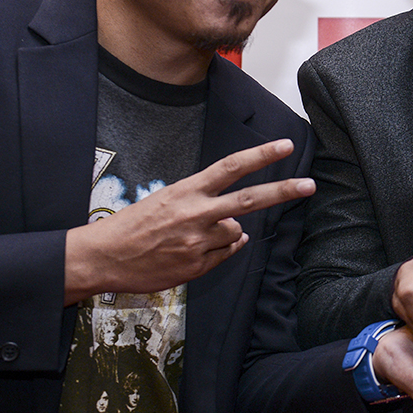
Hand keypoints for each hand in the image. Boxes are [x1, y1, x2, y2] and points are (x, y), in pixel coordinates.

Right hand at [64, 139, 313, 303]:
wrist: (103, 257)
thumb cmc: (133, 225)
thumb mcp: (166, 201)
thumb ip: (203, 204)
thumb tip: (239, 224)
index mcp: (187, 191)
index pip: (231, 167)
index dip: (261, 155)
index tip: (285, 145)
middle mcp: (197, 213)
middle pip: (250, 199)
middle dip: (283, 191)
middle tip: (309, 185)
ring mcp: (199, 242)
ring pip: (236, 232)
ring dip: (227, 232)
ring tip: (194, 235)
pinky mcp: (197, 266)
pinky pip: (225, 255)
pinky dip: (220, 251)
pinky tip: (194, 251)